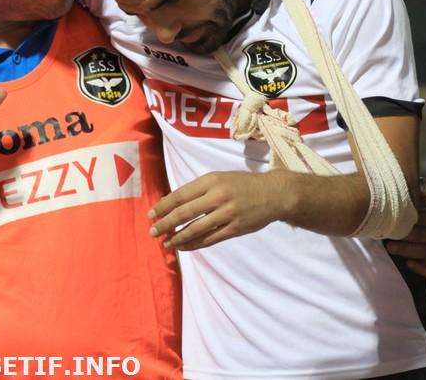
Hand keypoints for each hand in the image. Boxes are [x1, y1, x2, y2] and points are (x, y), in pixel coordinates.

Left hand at [149, 171, 288, 250]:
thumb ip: (199, 189)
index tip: (152, 214)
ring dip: (178, 237)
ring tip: (166, 242)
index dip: (164, 206)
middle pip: (185, 212)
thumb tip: (174, 203)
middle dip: (166, 223)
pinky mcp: (235, 228)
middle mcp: (218, 196)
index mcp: (212, 180)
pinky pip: (210, 239)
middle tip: (153, 231)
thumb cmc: (242, 184)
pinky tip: (184, 246)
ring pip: (196, 228)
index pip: (181, 195)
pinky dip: (194, 244)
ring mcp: (228, 214)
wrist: (274, 193)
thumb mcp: (220, 178)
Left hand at [384, 177, 425, 276]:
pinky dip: (420, 268)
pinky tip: (409, 265)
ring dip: (406, 251)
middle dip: (404, 237)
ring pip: (423, 252)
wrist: (404, 222)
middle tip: (386, 235)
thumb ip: (416, 188)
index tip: (392, 219)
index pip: (422, 219)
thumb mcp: (411, 194)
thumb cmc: (405, 206)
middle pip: (422, 237)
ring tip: (389, 247)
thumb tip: (420, 184)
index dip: (407, 220)